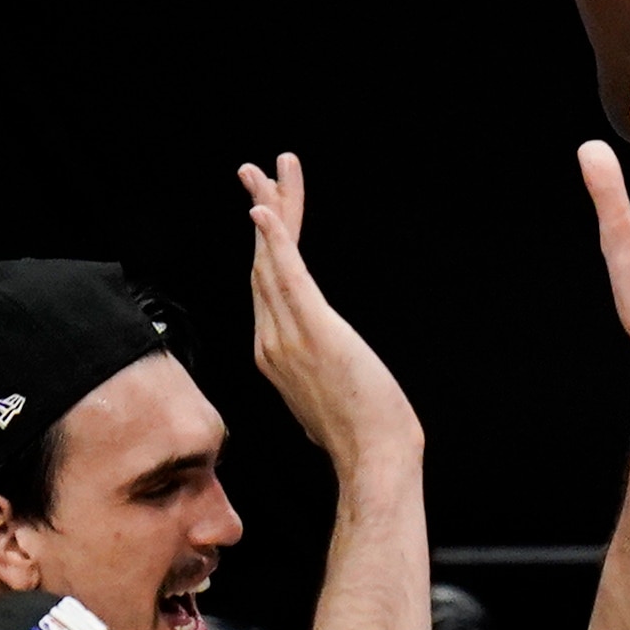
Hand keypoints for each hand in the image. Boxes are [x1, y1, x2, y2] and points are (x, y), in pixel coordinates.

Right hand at [235, 153, 421, 478]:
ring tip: (265, 169)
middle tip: (255, 169)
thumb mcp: (328, 402)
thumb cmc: (361, 437)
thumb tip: (323, 383)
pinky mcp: (314, 332)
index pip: (266, 284)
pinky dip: (275, 241)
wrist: (374, 459)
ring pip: (270, 260)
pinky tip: (265, 210)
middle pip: (260, 262)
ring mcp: (287, 336)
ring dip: (269, 209)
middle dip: (261, 210)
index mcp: (273, 351)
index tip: (264, 209)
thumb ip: (316, 380)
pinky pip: (287, 277)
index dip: (264, 243)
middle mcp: (270, 339)